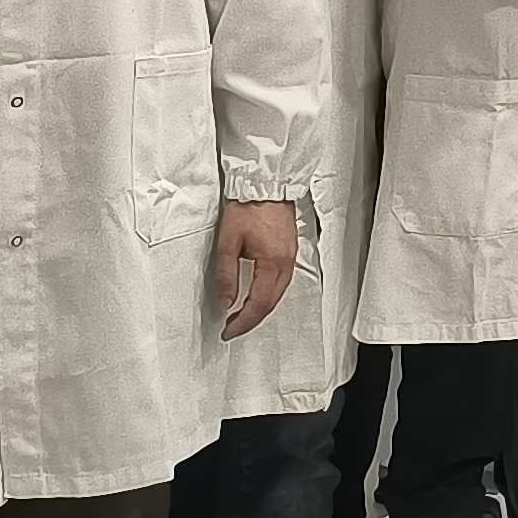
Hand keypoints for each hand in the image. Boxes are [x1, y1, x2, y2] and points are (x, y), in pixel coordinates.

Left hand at [214, 201, 297, 337]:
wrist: (265, 186)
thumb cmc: (247, 208)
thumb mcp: (228, 243)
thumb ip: (227, 275)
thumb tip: (226, 301)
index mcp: (272, 263)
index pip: (259, 304)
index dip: (243, 322)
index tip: (228, 331)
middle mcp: (286, 263)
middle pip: (271, 303)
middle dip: (252, 320)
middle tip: (233, 328)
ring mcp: (290, 258)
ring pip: (278, 294)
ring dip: (261, 309)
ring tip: (242, 317)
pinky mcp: (289, 252)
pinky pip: (282, 282)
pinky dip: (269, 296)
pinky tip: (258, 297)